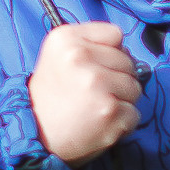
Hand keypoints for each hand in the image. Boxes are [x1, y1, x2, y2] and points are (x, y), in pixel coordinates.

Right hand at [28, 21, 142, 165]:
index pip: (116, 34)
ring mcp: (97, 84)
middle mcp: (80, 57)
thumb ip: (90, 42)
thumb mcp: (58, 54)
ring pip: (134, 88)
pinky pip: (134, 113)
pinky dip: (122, 123)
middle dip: (116, 79)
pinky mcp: (109, 110)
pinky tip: (99, 124)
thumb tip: (126, 50)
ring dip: (121, 101)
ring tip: (95, 108)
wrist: (35, 134)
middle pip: (128, 62)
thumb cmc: (52, 95)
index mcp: (66, 39)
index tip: (92, 68)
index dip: (109, 53)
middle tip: (91, 93)